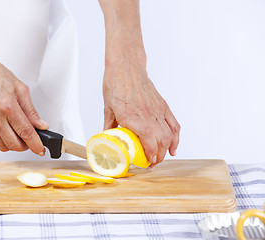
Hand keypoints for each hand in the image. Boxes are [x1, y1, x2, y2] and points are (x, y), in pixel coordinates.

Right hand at [0, 56, 48, 153]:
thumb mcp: (21, 90)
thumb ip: (31, 111)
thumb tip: (41, 125)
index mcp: (8, 107)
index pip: (25, 132)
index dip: (36, 144)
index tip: (41, 149)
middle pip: (14, 145)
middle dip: (26, 146)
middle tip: (31, 140)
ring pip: (3, 146)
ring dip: (14, 144)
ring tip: (19, 134)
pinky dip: (3, 138)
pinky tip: (7, 128)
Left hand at [103, 50, 179, 166]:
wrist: (126, 66)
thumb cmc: (115, 83)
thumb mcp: (107, 107)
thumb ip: (109, 125)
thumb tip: (107, 138)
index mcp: (130, 115)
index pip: (146, 138)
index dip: (149, 153)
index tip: (147, 162)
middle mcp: (146, 113)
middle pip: (159, 140)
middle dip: (157, 156)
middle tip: (150, 164)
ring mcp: (156, 110)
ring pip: (168, 135)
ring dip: (166, 150)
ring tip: (159, 157)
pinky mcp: (162, 105)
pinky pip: (174, 124)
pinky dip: (176, 137)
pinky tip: (173, 147)